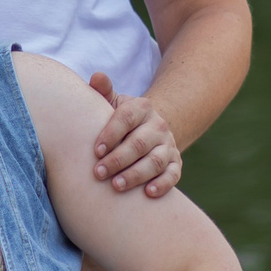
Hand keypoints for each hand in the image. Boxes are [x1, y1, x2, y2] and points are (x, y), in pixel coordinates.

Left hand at [88, 73, 180, 196]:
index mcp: (141, 107)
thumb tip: (97, 77)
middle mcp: (158, 125)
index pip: (126, 118)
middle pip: (139, 143)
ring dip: (136, 174)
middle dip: (118, 159)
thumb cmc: (119, 119)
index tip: (95, 151)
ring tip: (116, 186)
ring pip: (155, 161)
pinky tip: (147, 193)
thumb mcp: (112, 103)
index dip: (111, 134)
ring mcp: (168, 145)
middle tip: (98, 173)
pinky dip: (163, 184)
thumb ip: (103, 91)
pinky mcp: (175, 163)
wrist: (145, 131)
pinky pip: (173, 175)